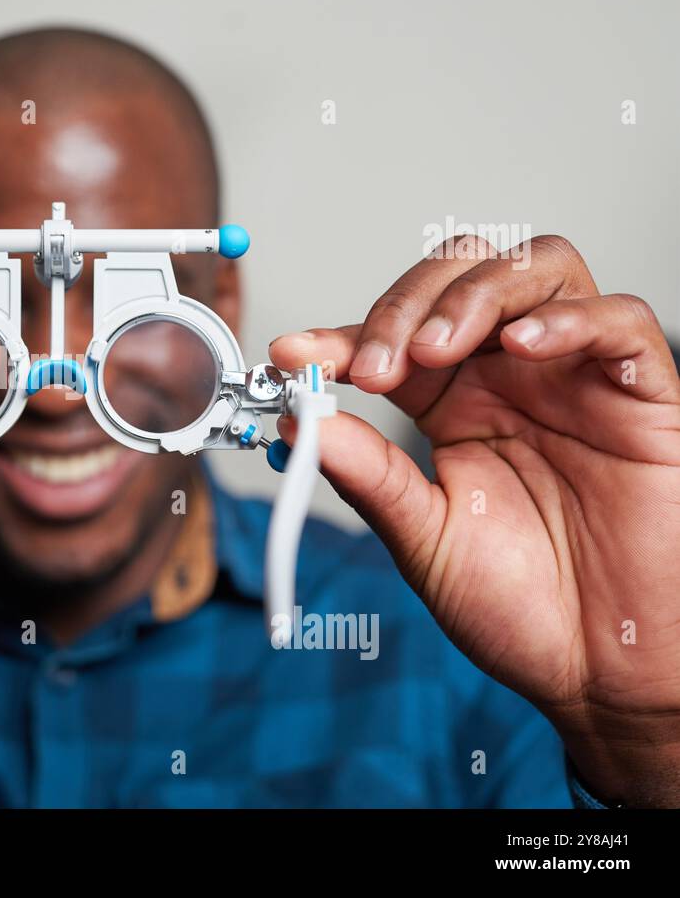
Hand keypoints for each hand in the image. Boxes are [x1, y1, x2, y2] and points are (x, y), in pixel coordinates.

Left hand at [270, 235, 679, 805]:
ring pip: (537, 271)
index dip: (342, 335)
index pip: (392, 335)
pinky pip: (621, 321)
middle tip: (374, 363)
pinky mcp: (646, 395)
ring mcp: (577, 377)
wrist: (601, 669)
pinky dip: (570, 318)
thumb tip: (296, 420)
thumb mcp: (424, 537)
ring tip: (433, 349)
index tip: (294, 355)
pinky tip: (522, 345)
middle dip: (406, 303)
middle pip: (461, 276)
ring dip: (473, 295)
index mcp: (453, 401)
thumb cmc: (521, 606)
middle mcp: (511, 375)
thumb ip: (367, 473)